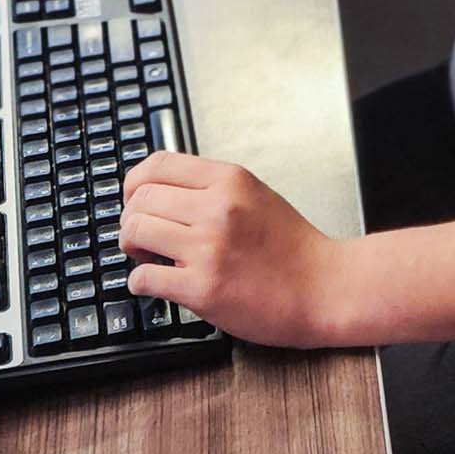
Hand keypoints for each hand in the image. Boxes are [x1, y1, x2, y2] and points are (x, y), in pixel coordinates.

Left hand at [119, 151, 343, 347]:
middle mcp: (217, 207)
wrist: (323, 288)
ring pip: (136, 232)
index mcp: (229, 179)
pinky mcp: (203, 288)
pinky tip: (154, 283)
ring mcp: (208, 248)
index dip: (135, 183)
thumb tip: (162, 190)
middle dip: (131, 219)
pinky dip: (140, 281)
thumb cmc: (292, 246)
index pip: (158, 165)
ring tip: (147, 256)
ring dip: (132, 247)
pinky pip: (145, 277)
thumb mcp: (255, 194)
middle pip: (141, 199)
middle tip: (140, 235)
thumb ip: (212, 187)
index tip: (134, 199)